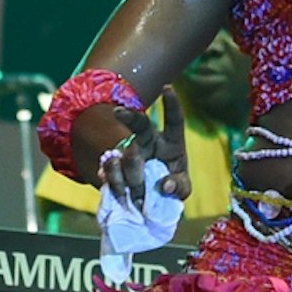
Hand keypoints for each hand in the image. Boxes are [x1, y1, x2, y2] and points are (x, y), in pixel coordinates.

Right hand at [97, 92, 190, 219]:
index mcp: (171, 142)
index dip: (172, 104)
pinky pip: (110, 168)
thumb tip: (165, 185)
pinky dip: (115, 181)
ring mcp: (128, 152)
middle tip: (117, 112)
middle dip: (129, 116)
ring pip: (126, 154)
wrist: (147, 204)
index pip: (174, 120)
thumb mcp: (182, 189)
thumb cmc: (170, 187)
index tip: (167, 88)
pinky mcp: (113, 166)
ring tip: (138, 195)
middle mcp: (148, 141)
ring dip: (132, 174)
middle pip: (140, 123)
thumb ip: (179, 187)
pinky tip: (121, 192)